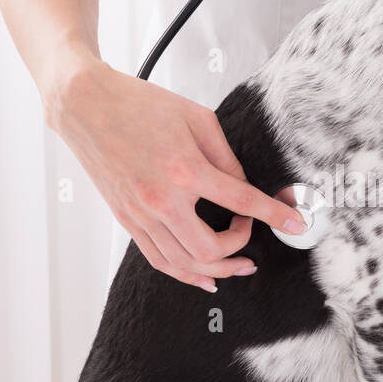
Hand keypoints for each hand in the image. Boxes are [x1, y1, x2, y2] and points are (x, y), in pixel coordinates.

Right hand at [52, 60, 306, 291]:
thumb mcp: (197, 119)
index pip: (241, 201)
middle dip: (239, 249)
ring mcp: (141, 213)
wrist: (87, 105)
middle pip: (210, 249)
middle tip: (252, 237)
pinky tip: (203, 277)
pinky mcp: (127, 220)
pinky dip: (184, 274)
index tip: (295, 223)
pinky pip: (158, 260)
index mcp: (185, 169)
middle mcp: (161, 198)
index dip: (274, 215)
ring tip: (237, 267)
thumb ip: (226, 157)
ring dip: (216, 270)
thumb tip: (243, 186)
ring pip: (183, 263)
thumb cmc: (140, 104)